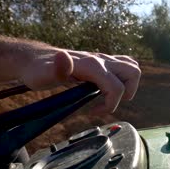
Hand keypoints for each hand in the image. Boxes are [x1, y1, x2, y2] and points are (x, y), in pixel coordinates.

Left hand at [20, 50, 140, 113]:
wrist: (36, 60)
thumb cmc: (39, 70)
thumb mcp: (44, 74)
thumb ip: (57, 68)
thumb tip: (62, 56)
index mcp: (92, 65)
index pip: (117, 87)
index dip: (110, 105)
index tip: (92, 112)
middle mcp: (102, 59)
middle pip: (133, 73)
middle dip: (126, 93)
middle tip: (106, 102)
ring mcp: (104, 58)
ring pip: (132, 68)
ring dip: (128, 85)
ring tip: (109, 96)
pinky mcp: (104, 61)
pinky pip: (125, 65)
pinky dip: (123, 79)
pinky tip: (107, 88)